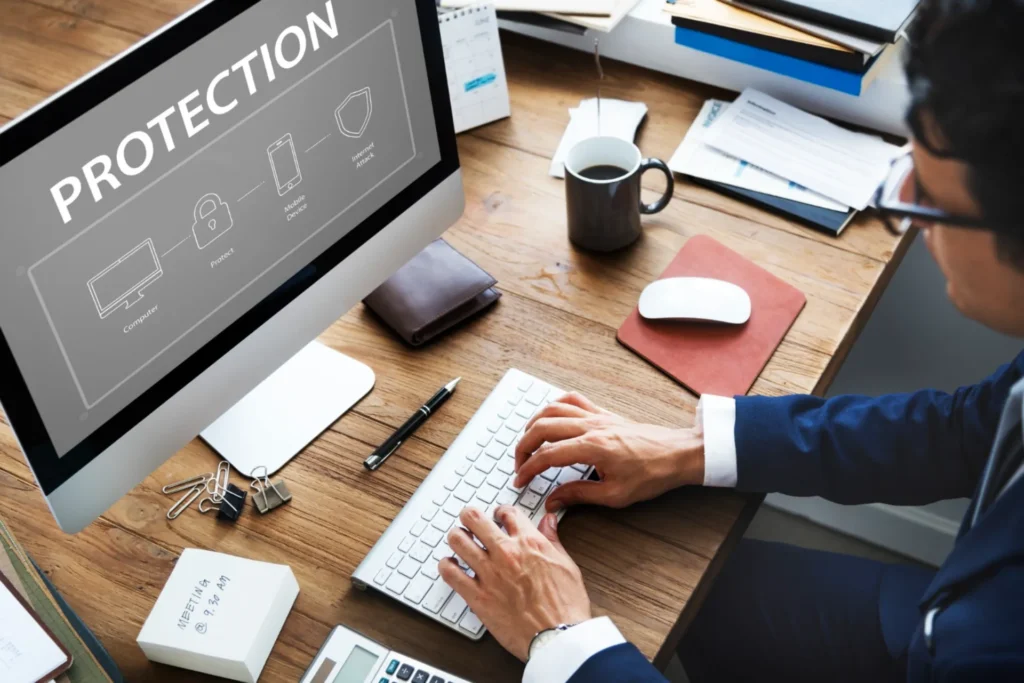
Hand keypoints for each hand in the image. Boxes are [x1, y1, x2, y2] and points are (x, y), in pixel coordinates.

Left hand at [440, 506, 591, 661]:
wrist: (559, 637)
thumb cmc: (566, 606)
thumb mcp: (566, 565)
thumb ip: (552, 540)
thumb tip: (548, 521)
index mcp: (530, 543)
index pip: (507, 512)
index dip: (500, 512)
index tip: (498, 516)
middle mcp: (506, 553)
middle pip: (474, 519)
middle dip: (470, 516)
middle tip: (470, 520)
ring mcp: (489, 574)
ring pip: (458, 540)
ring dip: (457, 538)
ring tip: (460, 541)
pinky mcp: (478, 596)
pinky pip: (450, 573)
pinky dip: (446, 566)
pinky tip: (450, 566)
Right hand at [514, 392, 704, 511]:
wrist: (678, 454)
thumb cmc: (652, 474)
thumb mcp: (615, 495)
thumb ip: (579, 495)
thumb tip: (554, 501)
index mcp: (592, 448)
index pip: (547, 455)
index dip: (528, 469)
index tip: (520, 481)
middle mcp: (591, 426)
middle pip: (542, 427)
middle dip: (523, 446)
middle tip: (519, 464)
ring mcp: (597, 416)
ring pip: (553, 409)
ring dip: (534, 424)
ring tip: (528, 442)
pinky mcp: (604, 414)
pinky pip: (573, 400)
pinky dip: (556, 405)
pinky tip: (550, 416)